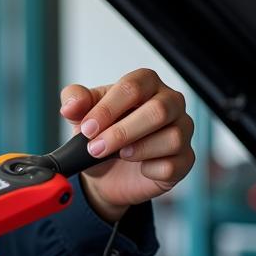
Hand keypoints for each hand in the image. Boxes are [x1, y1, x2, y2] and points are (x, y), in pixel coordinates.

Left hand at [60, 68, 194, 223]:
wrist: (105, 171)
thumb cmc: (100, 134)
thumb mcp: (82, 116)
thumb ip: (74, 102)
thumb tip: (70, 106)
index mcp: (145, 84)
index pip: (133, 87)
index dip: (108, 109)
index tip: (87, 128)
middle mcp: (169, 103)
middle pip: (158, 111)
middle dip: (121, 132)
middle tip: (95, 147)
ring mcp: (182, 130)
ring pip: (171, 137)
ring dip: (137, 150)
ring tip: (118, 155)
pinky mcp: (185, 159)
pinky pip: (173, 164)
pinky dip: (150, 169)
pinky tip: (138, 167)